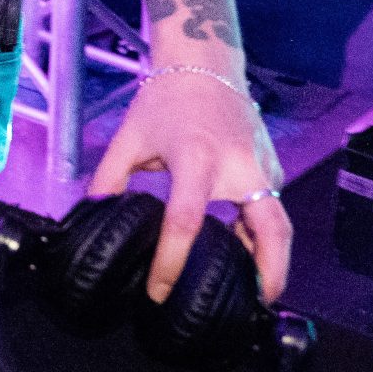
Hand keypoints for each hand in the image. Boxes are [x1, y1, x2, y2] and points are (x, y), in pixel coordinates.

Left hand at [88, 67, 289, 302]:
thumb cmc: (166, 100)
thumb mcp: (130, 137)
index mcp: (197, 158)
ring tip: (251, 293)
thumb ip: (108, 179)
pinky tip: (245, 255)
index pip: (187, 220)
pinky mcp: (271, 167)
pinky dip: (265, 237)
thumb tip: (92, 218)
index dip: (172, 261)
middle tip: (254, 308)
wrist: (204, 63)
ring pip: (280, 224)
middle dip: (269, 274)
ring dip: (271, 261)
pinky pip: (273, 210)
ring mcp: (262, 166)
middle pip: (270, 230)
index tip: (159, 290)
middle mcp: (239, 166)